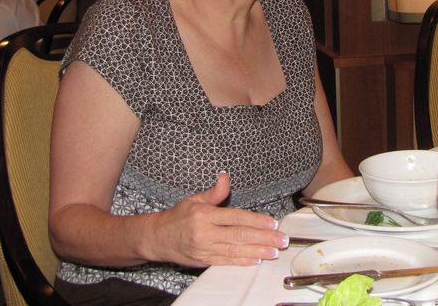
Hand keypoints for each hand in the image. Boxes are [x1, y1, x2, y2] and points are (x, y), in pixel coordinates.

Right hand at [150, 172, 288, 267]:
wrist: (156, 239)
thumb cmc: (177, 217)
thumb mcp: (194, 199)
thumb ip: (214, 192)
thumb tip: (225, 176)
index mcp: (204, 215)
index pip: (235, 218)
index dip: (255, 221)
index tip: (272, 223)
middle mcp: (205, 233)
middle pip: (239, 236)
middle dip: (263, 238)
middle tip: (281, 239)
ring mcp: (204, 249)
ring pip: (235, 251)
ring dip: (257, 252)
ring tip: (274, 251)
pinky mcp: (203, 261)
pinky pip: (226, 262)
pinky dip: (242, 262)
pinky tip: (256, 260)